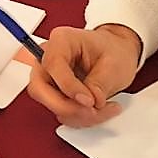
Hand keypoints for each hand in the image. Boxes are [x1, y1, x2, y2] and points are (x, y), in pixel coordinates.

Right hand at [27, 24, 141, 126]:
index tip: (89, 100)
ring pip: (49, 103)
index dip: (68, 86)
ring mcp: (49, 76)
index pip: (52, 65)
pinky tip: (96, 111)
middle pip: (39, 87)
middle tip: (91, 111)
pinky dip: (79, 117)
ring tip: (102, 109)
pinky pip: (60, 110)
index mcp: (61, 41)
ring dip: (76, 114)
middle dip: (66, 106)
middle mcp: (49, 57)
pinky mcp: (54, 92)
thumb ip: (99, 84)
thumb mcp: (114, 64)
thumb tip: (87, 102)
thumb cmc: (113, 51)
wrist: (117, 54)